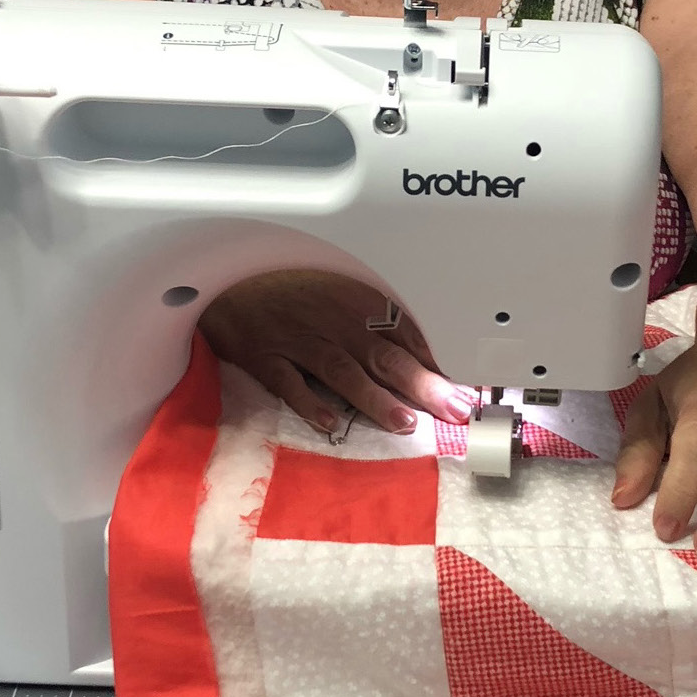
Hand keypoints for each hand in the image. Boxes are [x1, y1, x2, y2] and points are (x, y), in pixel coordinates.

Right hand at [197, 269, 476, 434]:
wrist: (229, 274)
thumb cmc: (290, 286)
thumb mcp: (341, 292)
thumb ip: (381, 324)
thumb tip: (428, 362)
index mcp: (357, 303)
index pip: (406, 335)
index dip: (438, 364)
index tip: (467, 390)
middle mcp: (333, 321)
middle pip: (384, 354)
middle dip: (423, 384)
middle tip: (455, 410)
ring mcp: (298, 340)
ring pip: (343, 369)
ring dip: (374, 396)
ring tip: (404, 421)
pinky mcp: (265, 356)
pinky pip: (288, 381)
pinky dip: (309, 402)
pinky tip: (328, 422)